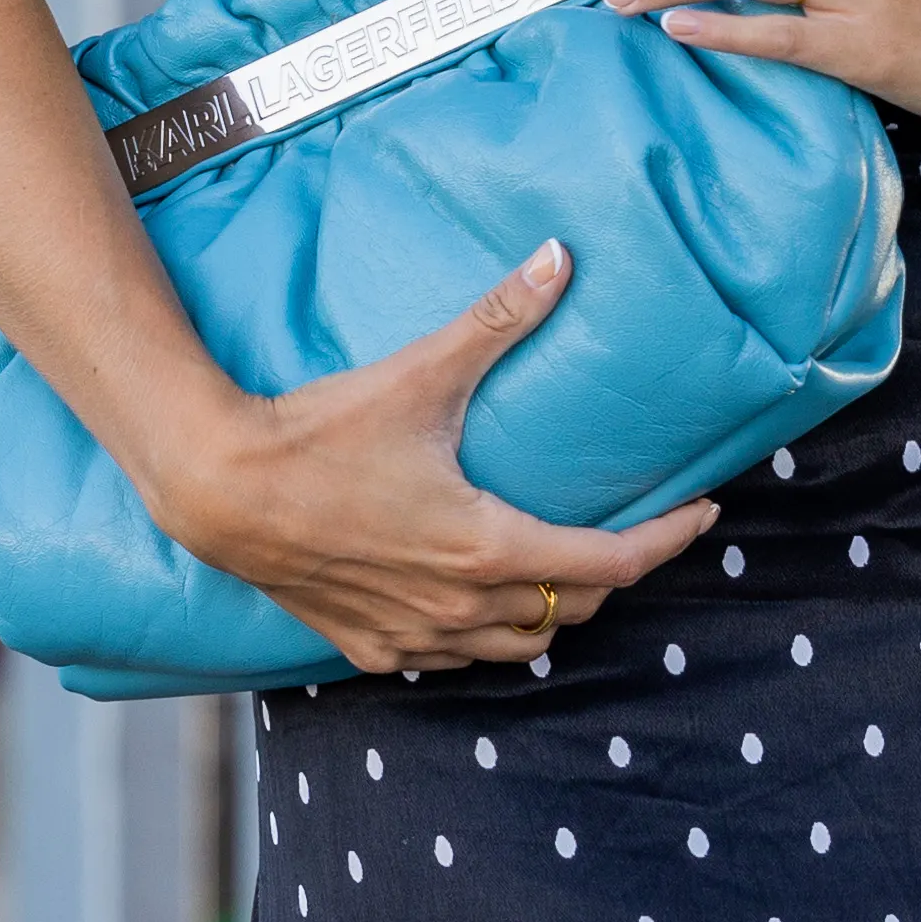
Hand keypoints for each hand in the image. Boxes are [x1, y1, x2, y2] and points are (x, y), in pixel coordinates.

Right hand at [134, 242, 719, 675]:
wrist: (218, 489)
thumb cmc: (317, 433)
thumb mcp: (418, 374)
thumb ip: (497, 319)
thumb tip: (560, 258)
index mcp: (487, 546)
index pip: (612, 564)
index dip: (669, 541)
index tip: (702, 514)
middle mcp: (460, 607)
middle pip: (572, 608)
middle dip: (614, 573)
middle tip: (632, 531)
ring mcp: (415, 637)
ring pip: (517, 646)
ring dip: (550, 611)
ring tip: (563, 567)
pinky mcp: (370, 648)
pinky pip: (452, 663)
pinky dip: (482, 638)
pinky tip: (476, 605)